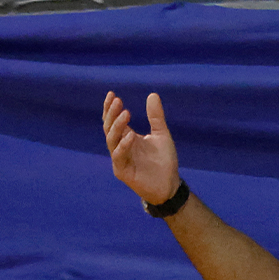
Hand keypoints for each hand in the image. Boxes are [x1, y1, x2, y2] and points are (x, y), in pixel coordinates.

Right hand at [103, 91, 180, 207]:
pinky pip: (118, 156)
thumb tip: (152, 94)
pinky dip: (123, 145)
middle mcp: (120, 147)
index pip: (113, 120)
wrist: (170, 185)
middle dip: (111, 114)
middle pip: (109, 127)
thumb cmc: (164, 161)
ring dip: (117, 126)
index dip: (110, 108)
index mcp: (127, 137)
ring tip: (125, 113)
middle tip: (117, 101)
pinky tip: (131, 136)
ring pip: (111, 140)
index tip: (112, 94)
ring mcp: (119, 159)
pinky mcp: (122, 171)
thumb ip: (156, 117)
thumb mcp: (162, 135)